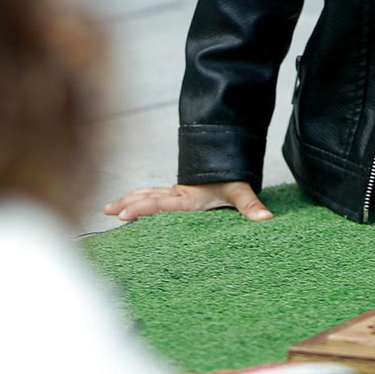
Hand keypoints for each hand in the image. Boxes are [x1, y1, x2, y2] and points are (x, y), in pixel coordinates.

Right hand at [102, 181, 271, 222]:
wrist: (229, 155)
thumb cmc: (232, 176)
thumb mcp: (241, 190)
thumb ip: (251, 205)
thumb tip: (266, 218)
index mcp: (189, 197)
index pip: (162, 204)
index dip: (142, 209)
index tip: (124, 214)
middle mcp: (178, 194)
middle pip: (148, 198)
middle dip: (127, 205)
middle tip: (108, 212)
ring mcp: (175, 193)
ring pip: (146, 194)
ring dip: (128, 200)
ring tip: (108, 208)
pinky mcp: (176, 194)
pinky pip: (151, 195)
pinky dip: (136, 198)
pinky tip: (125, 203)